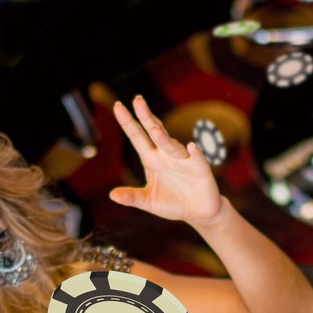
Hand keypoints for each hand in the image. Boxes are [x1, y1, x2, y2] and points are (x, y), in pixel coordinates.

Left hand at [106, 95, 225, 225]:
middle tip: (137, 101)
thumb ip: (132, 197)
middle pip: (155, 132)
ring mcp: (184, 161)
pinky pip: (198, 159)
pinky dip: (195, 154)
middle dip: (146, 117)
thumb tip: (112, 195)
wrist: (197, 212)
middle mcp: (166, 156)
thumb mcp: (148, 201)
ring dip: (164, 139)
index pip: (137, 137)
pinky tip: (192, 147)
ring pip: (172, 146)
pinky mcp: (200, 170)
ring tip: (154, 131)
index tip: (117, 106)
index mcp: (151, 159)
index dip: (128, 122)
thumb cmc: (172, 203)